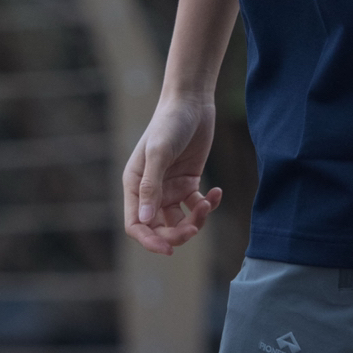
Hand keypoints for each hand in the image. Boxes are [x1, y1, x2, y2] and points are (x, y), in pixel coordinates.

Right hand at [123, 94, 222, 255]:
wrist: (191, 102)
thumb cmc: (170, 123)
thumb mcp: (159, 152)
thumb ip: (151, 186)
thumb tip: (145, 220)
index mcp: (134, 185)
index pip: (136, 224)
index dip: (149, 241)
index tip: (168, 250)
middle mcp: (151, 190)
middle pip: (159, 228)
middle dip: (177, 234)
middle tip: (194, 228)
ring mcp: (170, 188)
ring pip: (179, 221)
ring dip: (195, 220)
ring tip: (207, 204)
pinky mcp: (189, 183)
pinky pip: (196, 206)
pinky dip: (208, 205)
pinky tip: (217, 192)